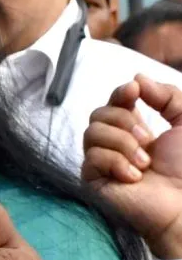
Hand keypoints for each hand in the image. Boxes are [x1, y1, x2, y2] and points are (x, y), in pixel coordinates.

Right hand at [82, 75, 181, 258]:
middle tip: (148, 141)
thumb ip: (168, 95)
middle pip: (98, 114)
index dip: (120, 93)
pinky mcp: (92, 180)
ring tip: (145, 164)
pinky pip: (92, 157)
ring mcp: (101, 162)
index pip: (114, 103)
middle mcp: (113, 143)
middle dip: (124, 122)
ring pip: (92, 132)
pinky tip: (134, 178)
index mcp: (133, 129)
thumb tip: (136, 79)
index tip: (134, 91)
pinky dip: (116, 163)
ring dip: (123, 144)